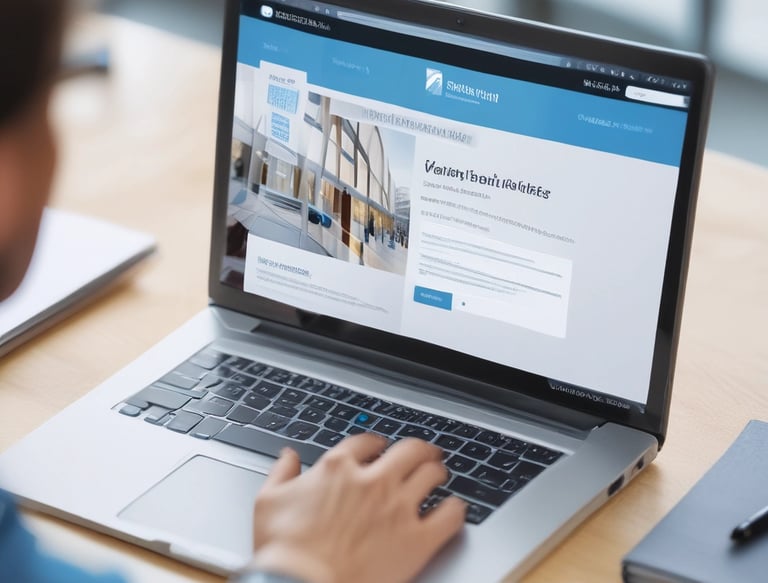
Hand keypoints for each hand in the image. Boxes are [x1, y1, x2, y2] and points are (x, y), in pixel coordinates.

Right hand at [249, 433, 465, 582]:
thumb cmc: (283, 550)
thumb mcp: (268, 501)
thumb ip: (281, 473)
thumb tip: (288, 456)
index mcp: (338, 468)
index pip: (366, 442)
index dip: (375, 444)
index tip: (379, 449)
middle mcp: (373, 480)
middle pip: (409, 450)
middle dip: (419, 450)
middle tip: (425, 453)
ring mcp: (398, 507)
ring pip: (432, 474)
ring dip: (437, 472)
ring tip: (439, 476)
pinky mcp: (416, 538)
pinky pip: (450, 515)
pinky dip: (455, 509)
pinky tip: (454, 510)